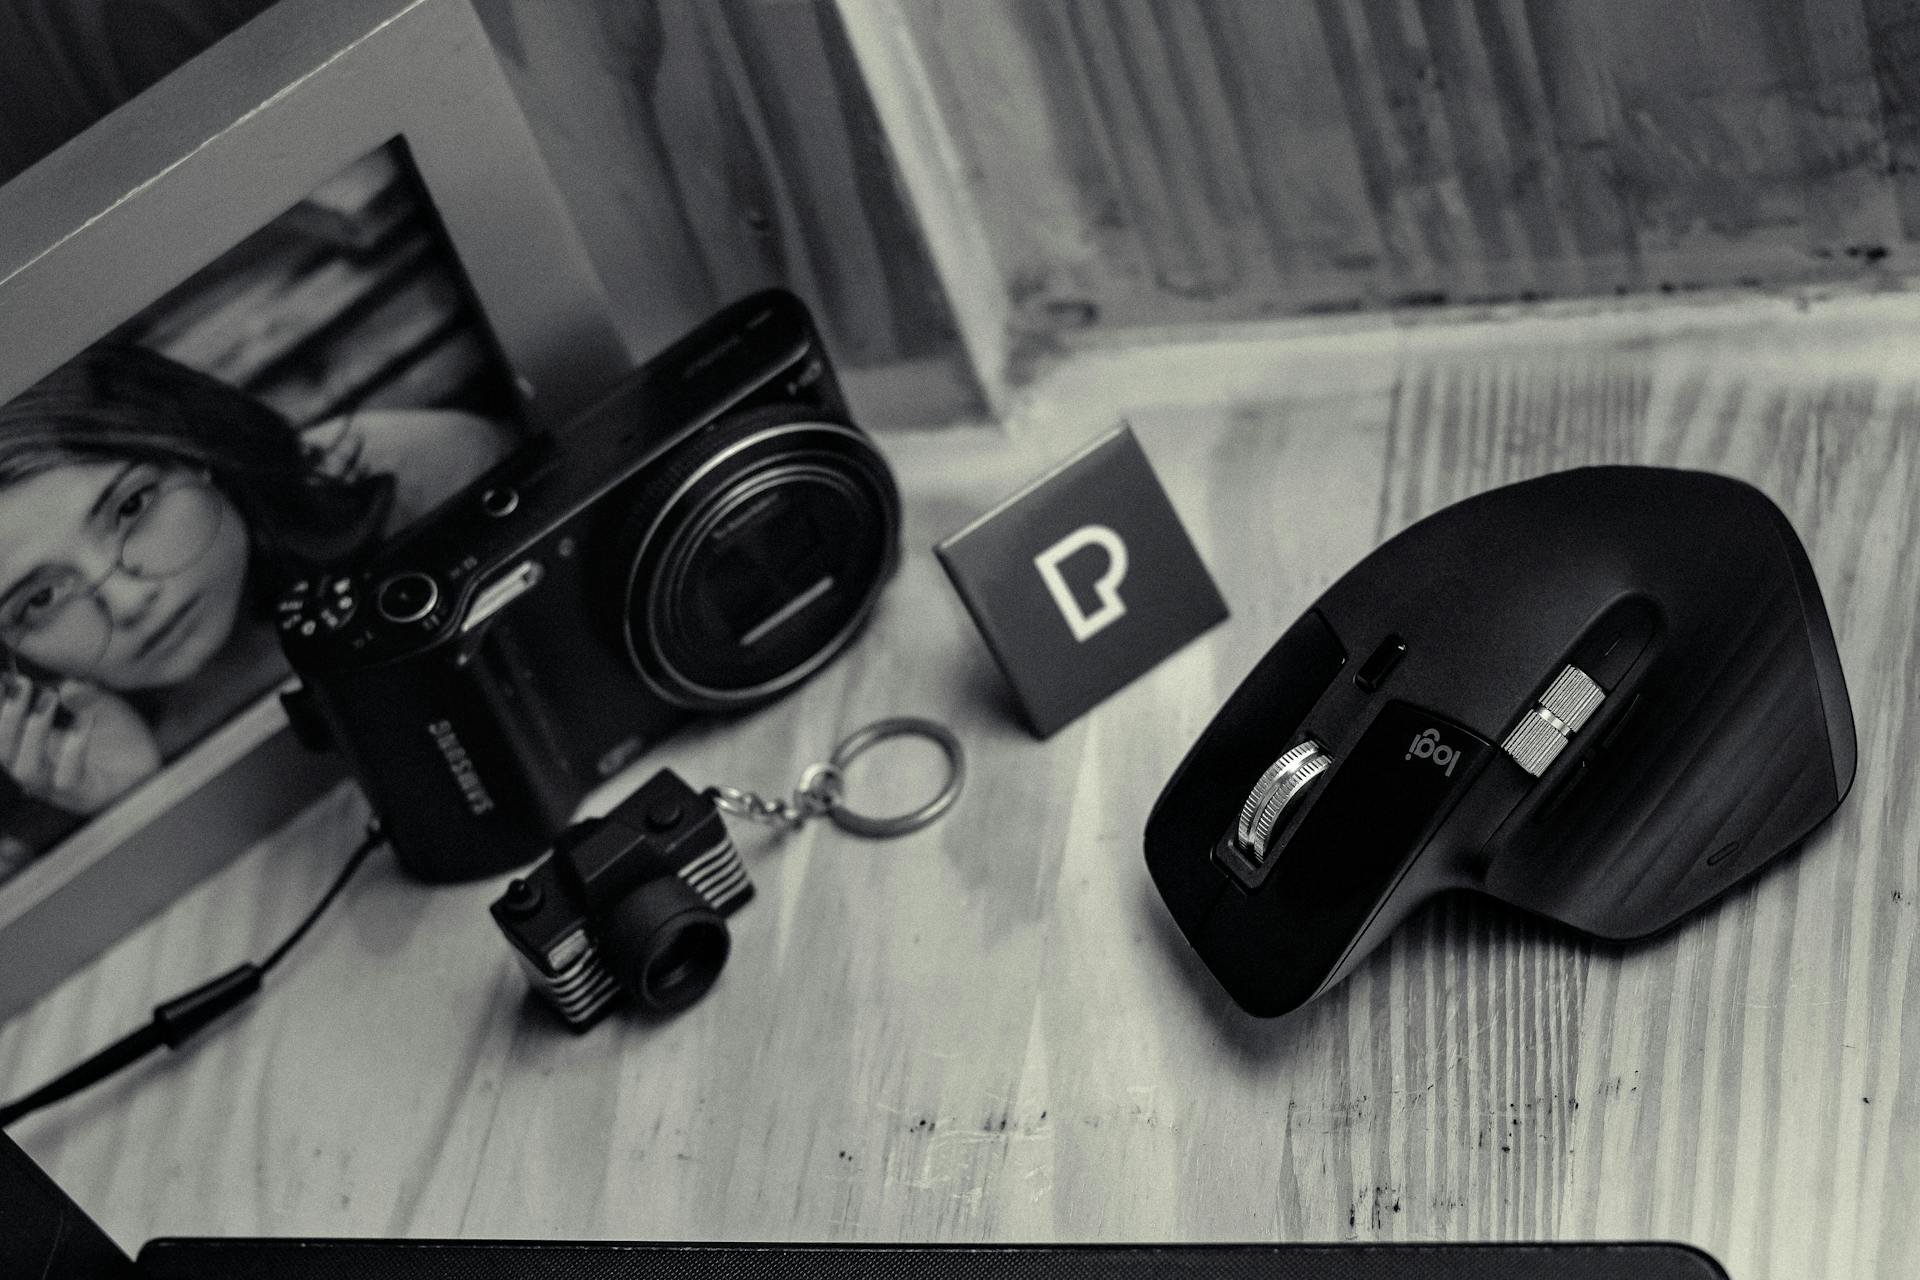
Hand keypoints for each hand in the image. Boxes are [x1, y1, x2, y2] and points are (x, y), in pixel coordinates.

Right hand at [0, 676, 161, 814]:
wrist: (149, 767)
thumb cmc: (118, 736)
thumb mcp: (105, 706)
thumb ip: (86, 694)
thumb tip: (67, 684)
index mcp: (31, 746)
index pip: (3, 733)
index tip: (3, 680)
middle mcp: (37, 767)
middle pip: (4, 752)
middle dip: (7, 717)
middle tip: (22, 684)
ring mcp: (56, 786)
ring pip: (27, 768)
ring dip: (32, 731)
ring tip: (49, 698)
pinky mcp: (82, 795)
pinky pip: (67, 777)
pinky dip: (72, 748)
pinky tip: (84, 720)